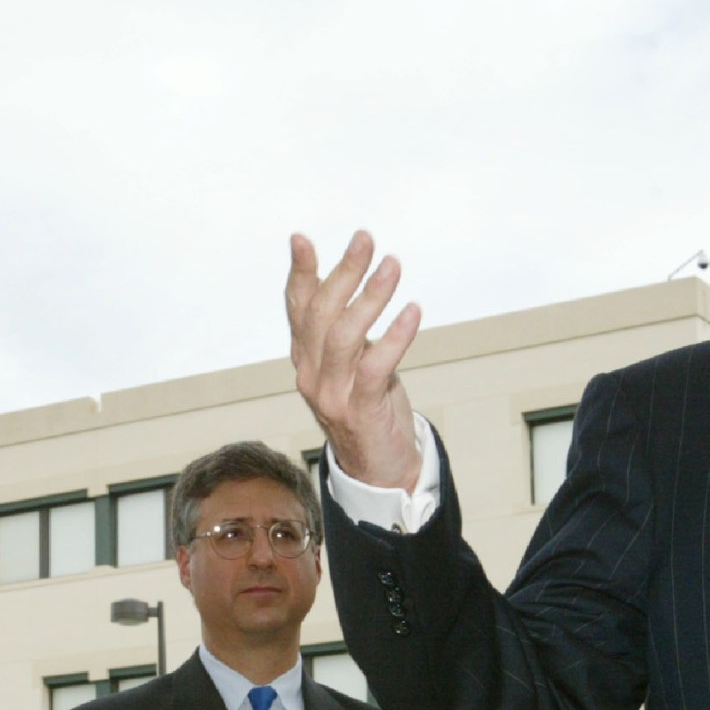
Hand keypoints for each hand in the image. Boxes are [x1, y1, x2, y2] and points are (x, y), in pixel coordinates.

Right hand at [286, 231, 423, 490]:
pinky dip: (395, 336)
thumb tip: (349, 280)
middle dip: (342, 272)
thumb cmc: (371, 408)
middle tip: (365, 240)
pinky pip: (376, 367)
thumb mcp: (351, 364)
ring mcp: (332, 395)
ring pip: (343, 336)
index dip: (299, 273)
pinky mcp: (361, 411)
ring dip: (369, 296)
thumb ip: (344, 330)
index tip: (302, 239)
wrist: (379, 470)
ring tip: (392, 266)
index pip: (297, 309)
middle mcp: (311, 375)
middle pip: (321, 314)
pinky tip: (412, 312)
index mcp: (305, 360)